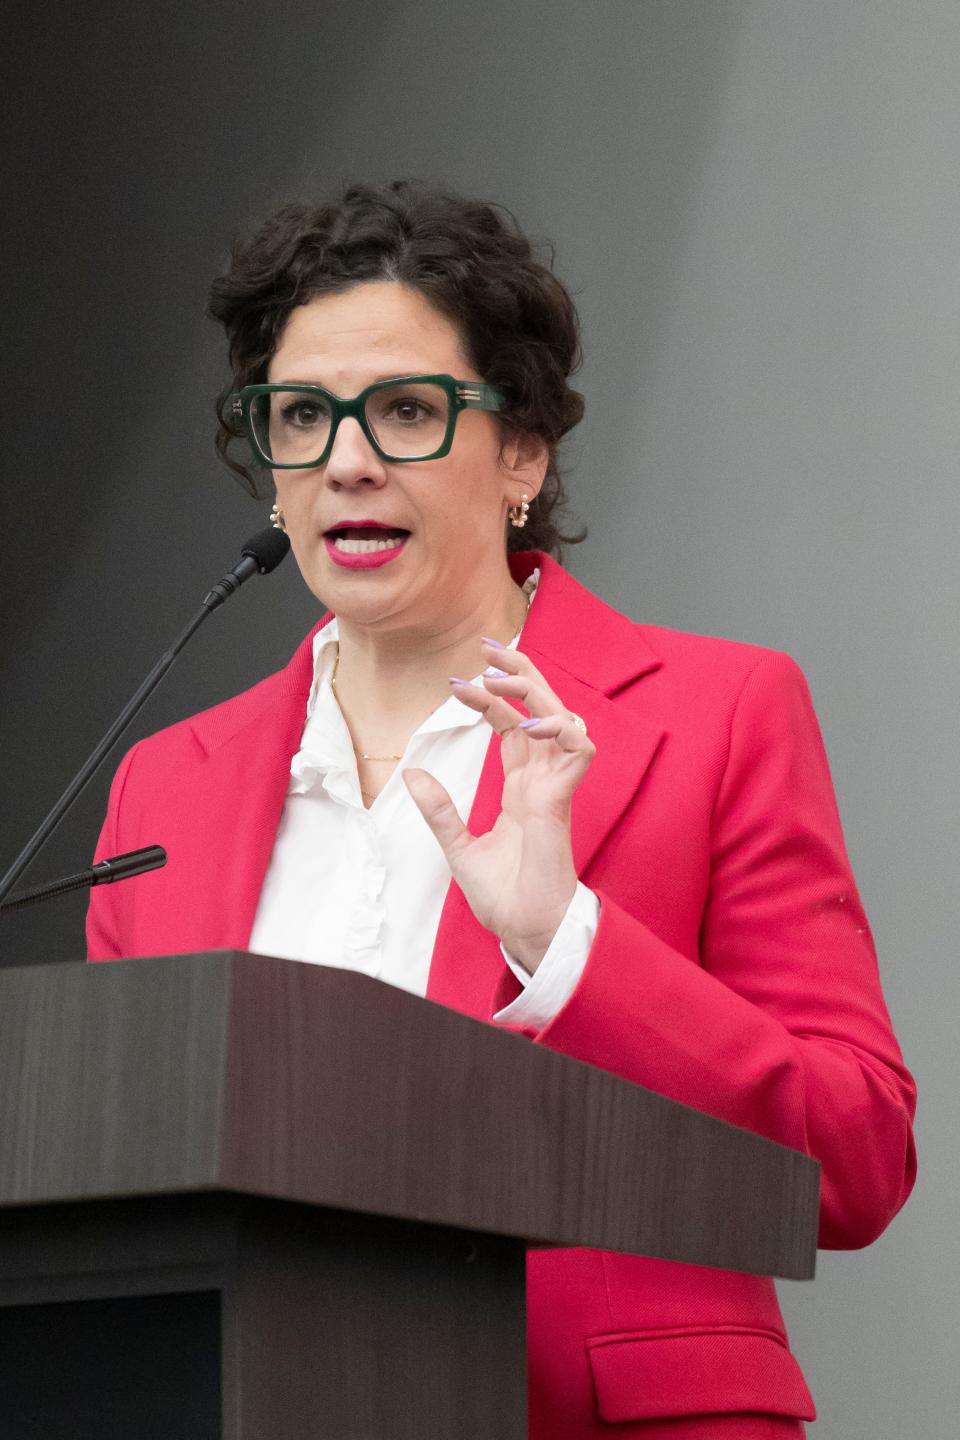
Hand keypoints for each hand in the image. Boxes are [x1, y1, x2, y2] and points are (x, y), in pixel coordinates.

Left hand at [402, 640, 595, 971]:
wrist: (525, 931)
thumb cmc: (504, 897)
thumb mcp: (459, 847)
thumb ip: (440, 810)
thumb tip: (412, 771)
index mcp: (525, 788)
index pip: (514, 726)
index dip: (492, 699)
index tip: (457, 682)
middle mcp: (543, 780)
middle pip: (541, 709)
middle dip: (519, 674)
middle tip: (486, 648)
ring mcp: (555, 787)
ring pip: (561, 717)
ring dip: (534, 691)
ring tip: (497, 675)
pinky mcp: (562, 799)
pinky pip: (577, 748)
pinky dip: (559, 727)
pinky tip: (527, 721)